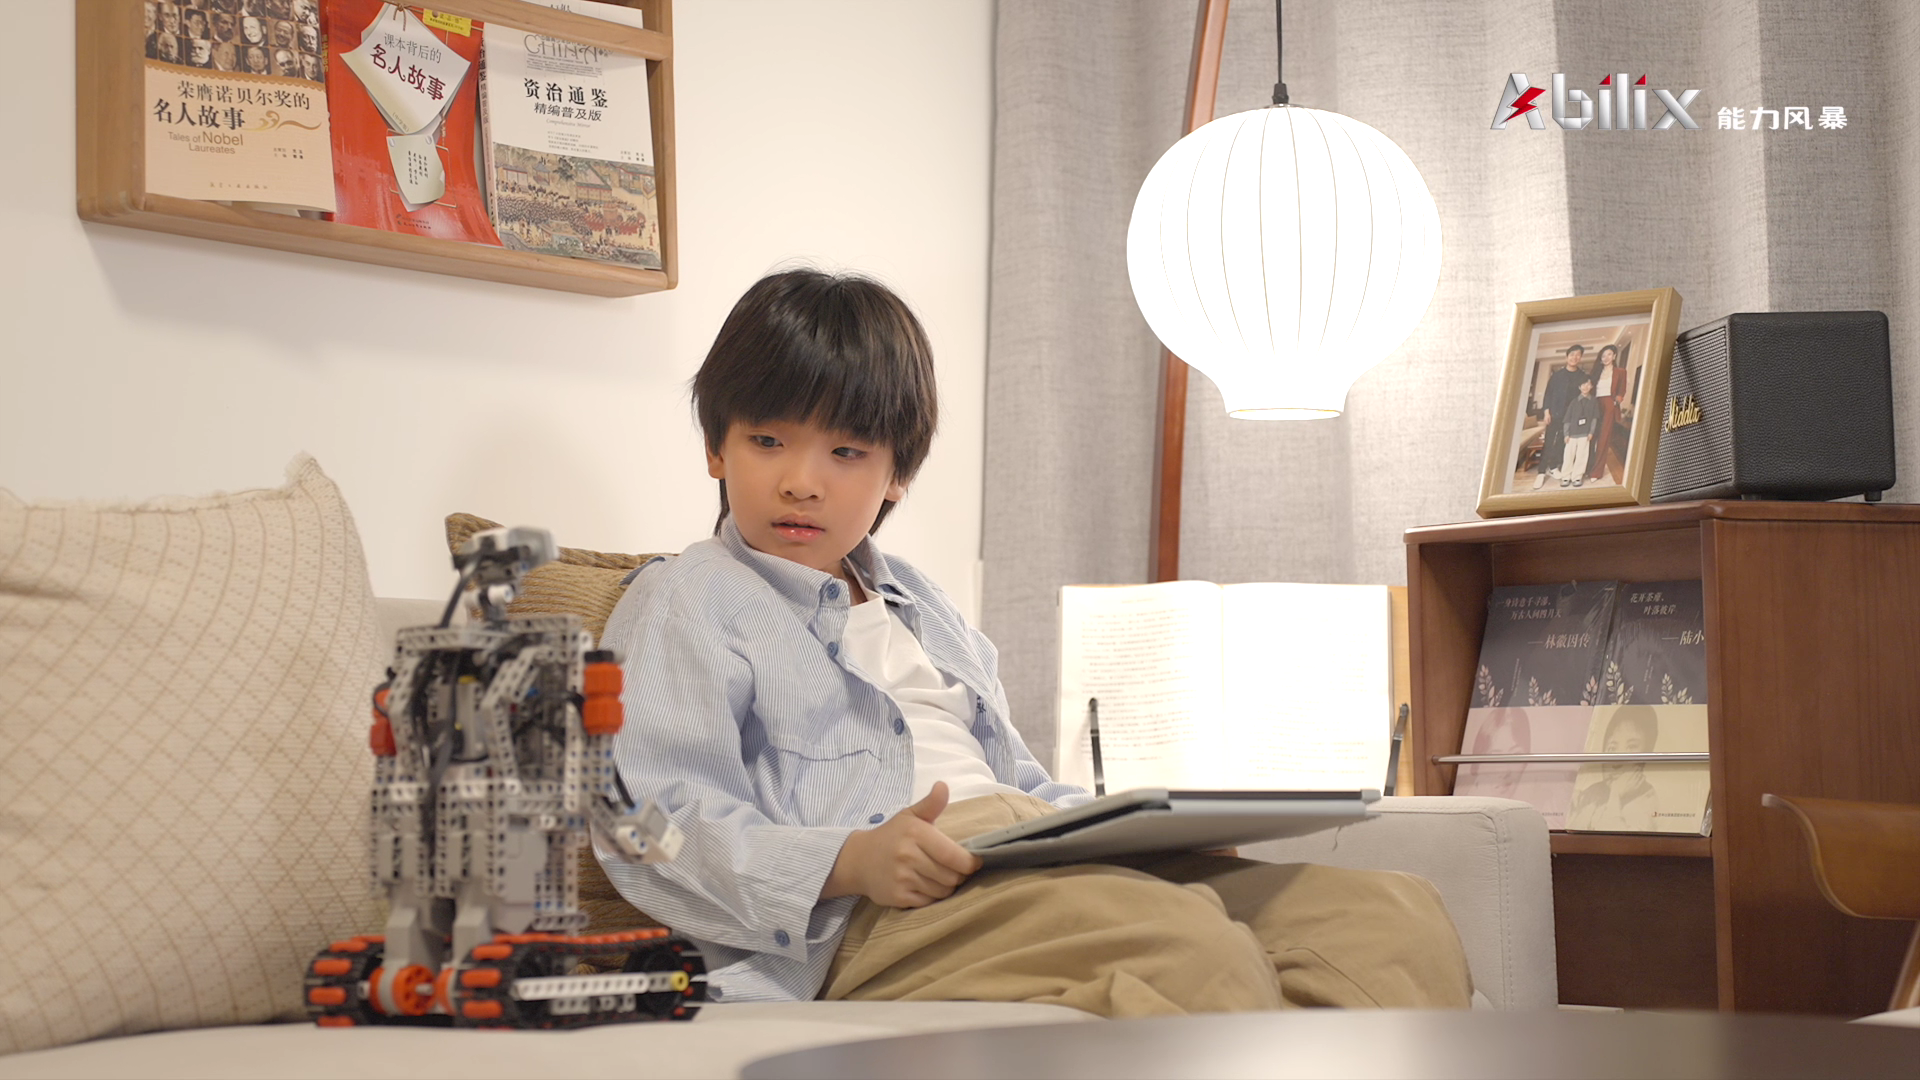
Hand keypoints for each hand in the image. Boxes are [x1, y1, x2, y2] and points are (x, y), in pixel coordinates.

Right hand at [822, 782, 982, 907]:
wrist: (858, 860)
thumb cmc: (891, 836)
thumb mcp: (909, 816)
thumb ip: (931, 804)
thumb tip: (943, 786)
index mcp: (916, 833)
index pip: (953, 855)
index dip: (970, 863)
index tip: (974, 863)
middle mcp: (908, 856)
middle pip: (952, 876)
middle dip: (959, 876)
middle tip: (955, 870)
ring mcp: (902, 878)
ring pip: (942, 891)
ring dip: (946, 887)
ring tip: (939, 877)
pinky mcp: (897, 897)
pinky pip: (928, 902)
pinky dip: (931, 897)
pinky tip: (925, 886)